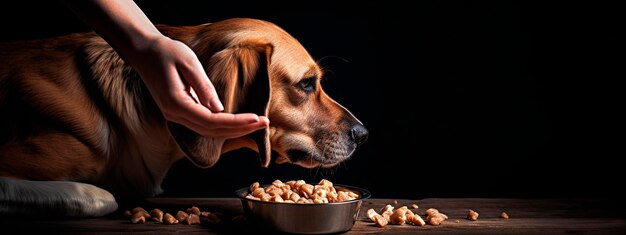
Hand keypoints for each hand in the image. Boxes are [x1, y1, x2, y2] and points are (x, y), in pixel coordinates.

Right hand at [129, 35, 268, 138]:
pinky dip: (223, 127)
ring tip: (257, 124)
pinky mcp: (179, 113)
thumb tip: (219, 109)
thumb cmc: (166, 52)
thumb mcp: (188, 63)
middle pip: (212, 131)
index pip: (211, 121)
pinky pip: (204, 126)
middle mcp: (175, 115)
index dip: (236, 122)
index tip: (257, 118)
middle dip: (240, 129)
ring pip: (209, 132)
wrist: (144, 52)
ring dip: (234, 130)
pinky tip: (239, 124)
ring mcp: (175, 117)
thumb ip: (203, 86)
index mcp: (176, 103)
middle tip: (265, 123)